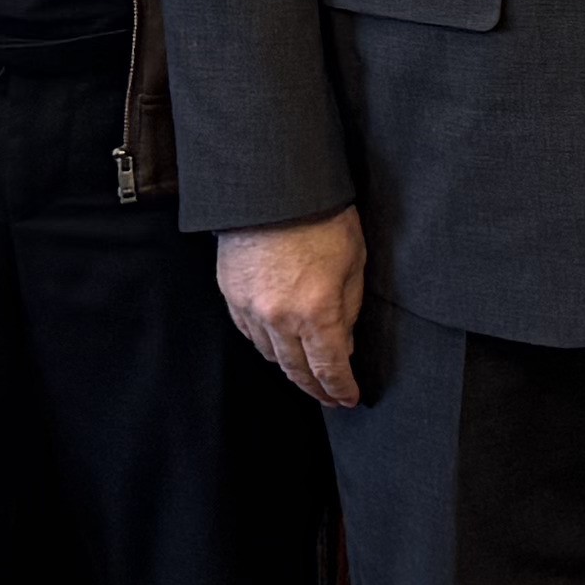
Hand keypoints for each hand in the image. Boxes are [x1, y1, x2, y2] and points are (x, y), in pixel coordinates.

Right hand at [219, 210, 372, 408]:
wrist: (273, 186)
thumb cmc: (322, 217)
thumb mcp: (353, 263)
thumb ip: (349, 310)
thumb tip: (343, 345)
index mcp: (317, 311)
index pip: (329, 367)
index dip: (340, 388)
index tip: (349, 398)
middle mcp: (279, 317)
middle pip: (297, 370)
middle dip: (316, 389)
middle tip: (330, 397)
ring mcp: (250, 308)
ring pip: (270, 355)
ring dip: (290, 369)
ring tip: (306, 374)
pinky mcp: (231, 294)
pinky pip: (249, 333)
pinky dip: (266, 344)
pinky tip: (278, 346)